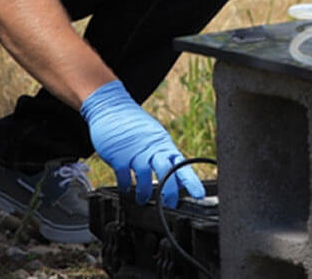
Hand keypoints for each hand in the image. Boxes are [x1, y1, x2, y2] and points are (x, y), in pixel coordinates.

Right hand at [80, 80, 203, 206]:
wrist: (112, 107)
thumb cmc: (133, 124)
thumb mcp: (154, 136)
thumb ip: (164, 155)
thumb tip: (176, 177)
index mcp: (163, 144)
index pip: (182, 164)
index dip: (191, 181)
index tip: (199, 194)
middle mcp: (152, 148)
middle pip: (166, 172)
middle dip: (170, 191)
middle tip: (170, 204)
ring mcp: (135, 152)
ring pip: (145, 177)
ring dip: (144, 193)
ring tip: (143, 199)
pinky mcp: (119, 156)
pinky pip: (124, 176)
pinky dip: (125, 185)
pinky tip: (126, 188)